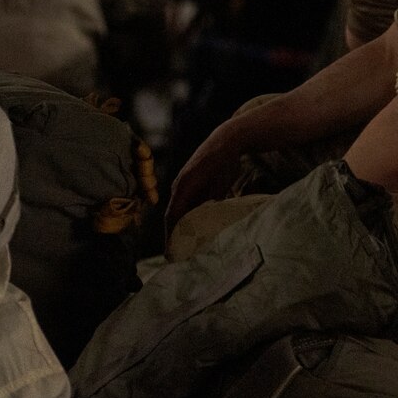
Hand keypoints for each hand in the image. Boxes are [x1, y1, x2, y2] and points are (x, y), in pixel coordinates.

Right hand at [166, 123, 250, 242]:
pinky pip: (185, 206)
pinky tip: (193, 231)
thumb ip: (212, 202)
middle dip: (173, 237)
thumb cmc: (224, 161)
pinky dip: (187, 220)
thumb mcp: (220, 183)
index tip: (171, 253)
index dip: (171, 235)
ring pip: (179, 212)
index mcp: (184, 186)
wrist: (226, 140)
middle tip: (175, 257)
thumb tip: (207, 223)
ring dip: (180, 229)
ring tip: (182, 249)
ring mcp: (184, 185)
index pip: (173, 216)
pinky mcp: (191, 185)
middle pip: (173, 216)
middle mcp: (180, 186)